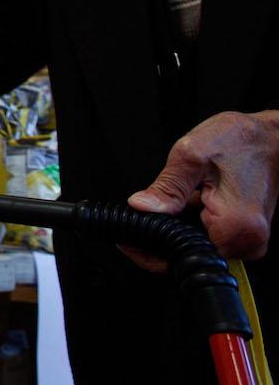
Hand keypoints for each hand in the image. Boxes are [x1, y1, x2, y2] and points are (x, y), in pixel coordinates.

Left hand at [124, 110, 278, 270]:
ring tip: (188, 194)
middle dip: (164, 231)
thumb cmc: (242, 140)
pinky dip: (195, 220)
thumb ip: (167, 187)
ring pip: (197, 243)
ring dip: (181, 223)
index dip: (149, 248)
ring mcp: (249, 240)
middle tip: (157, 202)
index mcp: (236, 227)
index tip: (128, 237)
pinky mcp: (246, 234)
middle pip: (187, 252)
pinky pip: (210, 235)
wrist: (273, 136)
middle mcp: (248, 241)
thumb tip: (140, 207)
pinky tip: (197, 198)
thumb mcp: (193, 155)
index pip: (180, 256)